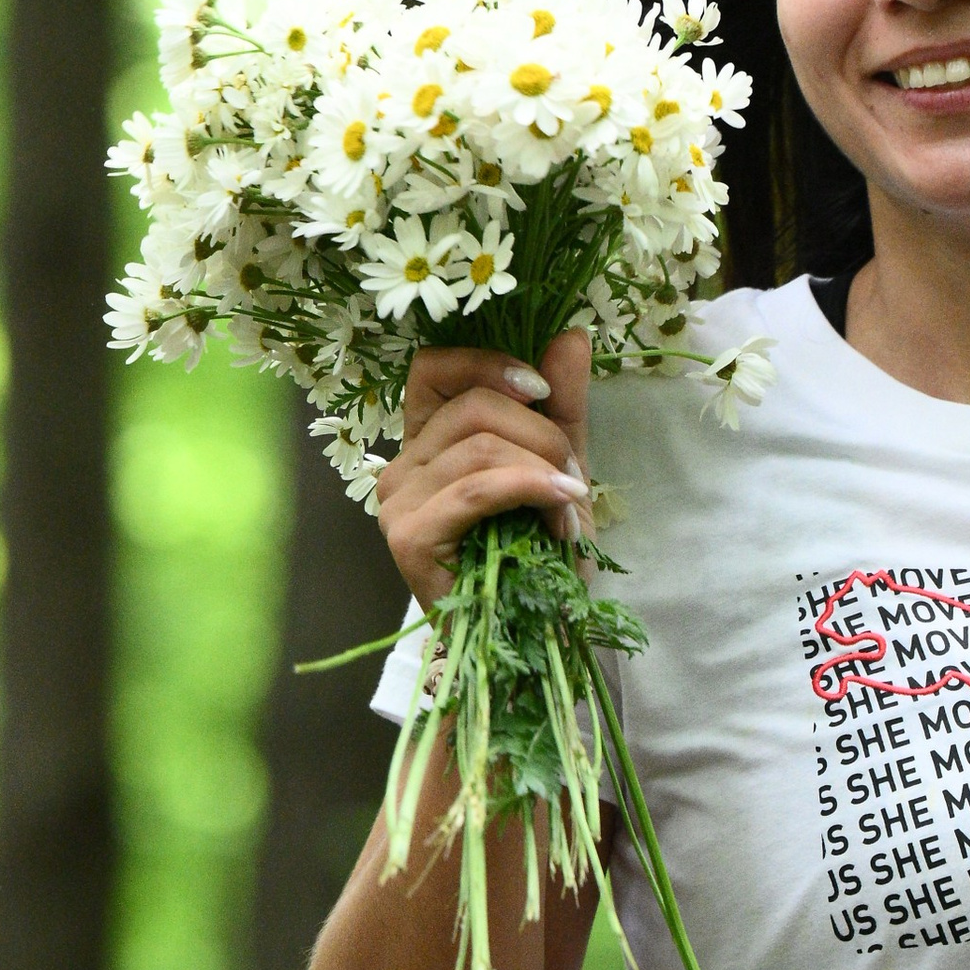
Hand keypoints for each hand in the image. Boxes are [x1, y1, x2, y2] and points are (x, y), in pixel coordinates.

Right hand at [374, 329, 591, 611]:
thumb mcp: (560, 464)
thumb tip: (572, 333)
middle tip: (572, 478)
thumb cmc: (538, 557)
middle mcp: (399, 467)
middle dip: (541, 433)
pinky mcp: (410, 538)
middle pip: (471, 406)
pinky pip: (476, 488)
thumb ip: (562, 402)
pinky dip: (529, 490)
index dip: (488, 365)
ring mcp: (397, 503)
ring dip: (542, 469)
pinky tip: (559, 510)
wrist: (533, 636)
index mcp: (425, 442)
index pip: (433, 368)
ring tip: (567, 507)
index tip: (540, 390)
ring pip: (478, 446)